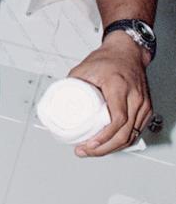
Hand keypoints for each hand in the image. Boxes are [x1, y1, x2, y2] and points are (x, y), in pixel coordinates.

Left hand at [68, 33, 152, 156]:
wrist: (126, 52)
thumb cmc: (108, 59)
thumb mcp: (84, 69)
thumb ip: (71, 86)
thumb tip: (56, 104)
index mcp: (119, 87)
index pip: (117, 119)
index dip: (104, 137)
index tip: (90, 144)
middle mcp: (135, 97)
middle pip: (125, 133)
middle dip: (104, 148)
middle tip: (85, 151)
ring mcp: (143, 104)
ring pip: (131, 136)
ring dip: (112, 148)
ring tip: (93, 151)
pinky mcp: (146, 109)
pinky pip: (136, 132)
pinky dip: (122, 142)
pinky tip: (109, 145)